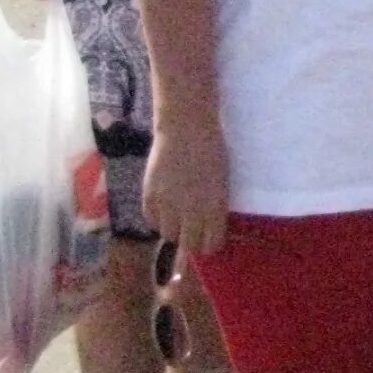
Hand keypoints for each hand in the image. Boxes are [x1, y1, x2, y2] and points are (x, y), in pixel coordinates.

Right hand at [144, 117, 229, 258]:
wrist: (186, 127)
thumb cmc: (213, 150)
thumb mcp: (222, 181)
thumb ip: (215, 206)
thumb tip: (210, 228)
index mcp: (215, 206)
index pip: (211, 244)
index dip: (211, 244)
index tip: (210, 238)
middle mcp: (191, 210)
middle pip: (189, 245)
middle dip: (193, 241)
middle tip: (194, 231)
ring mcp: (167, 204)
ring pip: (169, 235)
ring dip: (174, 229)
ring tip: (179, 216)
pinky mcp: (149, 196)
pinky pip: (152, 220)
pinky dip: (158, 218)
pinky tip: (164, 207)